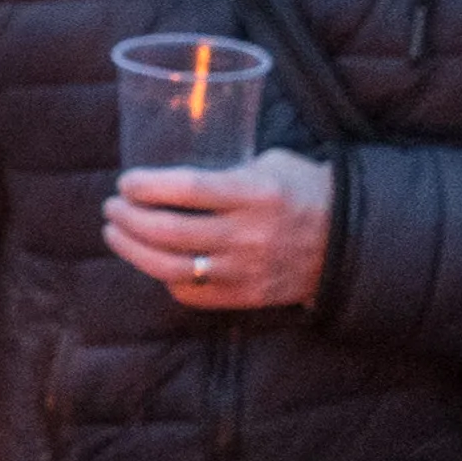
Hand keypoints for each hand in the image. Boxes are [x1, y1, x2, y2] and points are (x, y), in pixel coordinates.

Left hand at [103, 149, 332, 312]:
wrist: (350, 239)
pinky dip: (165, 278)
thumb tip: (172, 176)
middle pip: (167, 232)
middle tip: (111, 207)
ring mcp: (245, 271)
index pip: (187, 189)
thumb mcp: (271, 164)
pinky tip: (154, 262)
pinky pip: (190, 293)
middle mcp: (248, 235)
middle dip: (128, 218)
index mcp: (255, 194)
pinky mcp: (245, 297)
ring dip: (132, 250)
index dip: (146, 187)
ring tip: (115, 233)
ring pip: (169, 267)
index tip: (125, 182)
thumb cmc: (304, 190)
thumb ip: (225, 170)